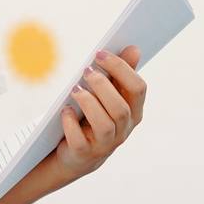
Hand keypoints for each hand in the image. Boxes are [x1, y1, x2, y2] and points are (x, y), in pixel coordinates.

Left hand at [53, 47, 145, 178]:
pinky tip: (65, 110)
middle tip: (86, 71)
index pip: (138, 89)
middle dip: (103, 86)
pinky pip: (79, 141)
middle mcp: (123, 130)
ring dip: (88, 103)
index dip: (121, 68)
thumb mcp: (109, 96)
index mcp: (134, 112)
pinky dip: (70, 123)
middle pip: (121, 108)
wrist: (78, 154)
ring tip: (75, 89)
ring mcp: (104, 145)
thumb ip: (120, 74)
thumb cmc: (94, 117)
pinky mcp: (84, 154)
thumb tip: (134, 49)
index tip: (100, 54)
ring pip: (105, 125)